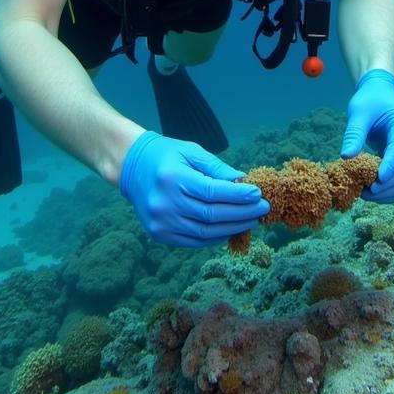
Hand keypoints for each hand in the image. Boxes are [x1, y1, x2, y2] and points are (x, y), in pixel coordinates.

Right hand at [119, 131, 269, 246]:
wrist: (132, 168)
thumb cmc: (166, 155)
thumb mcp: (191, 151)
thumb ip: (216, 168)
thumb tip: (243, 182)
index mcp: (172, 178)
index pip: (212, 192)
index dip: (238, 195)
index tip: (258, 194)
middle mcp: (165, 203)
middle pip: (212, 215)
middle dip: (241, 213)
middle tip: (262, 209)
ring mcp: (161, 222)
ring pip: (205, 233)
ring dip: (232, 228)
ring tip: (251, 220)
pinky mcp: (160, 234)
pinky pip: (194, 241)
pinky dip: (215, 237)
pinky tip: (230, 229)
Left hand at [341, 69, 393, 203]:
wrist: (382, 94)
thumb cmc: (369, 101)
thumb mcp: (358, 112)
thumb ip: (354, 134)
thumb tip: (346, 157)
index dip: (390, 167)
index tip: (376, 183)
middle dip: (389, 184)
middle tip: (366, 193)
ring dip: (392, 191)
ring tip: (369, 195)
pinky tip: (378, 194)